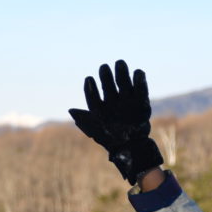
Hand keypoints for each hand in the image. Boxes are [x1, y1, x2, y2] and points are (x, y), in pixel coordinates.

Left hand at [68, 59, 162, 183]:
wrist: (130, 147)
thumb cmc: (109, 139)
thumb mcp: (94, 130)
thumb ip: (83, 120)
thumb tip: (71, 110)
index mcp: (99, 108)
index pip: (92, 94)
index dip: (90, 87)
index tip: (89, 79)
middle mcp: (112, 102)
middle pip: (108, 84)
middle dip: (106, 75)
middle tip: (104, 67)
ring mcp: (126, 100)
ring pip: (123, 83)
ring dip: (121, 72)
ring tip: (119, 63)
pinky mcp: (141, 101)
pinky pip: (141, 89)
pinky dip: (140, 80)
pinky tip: (138, 72)